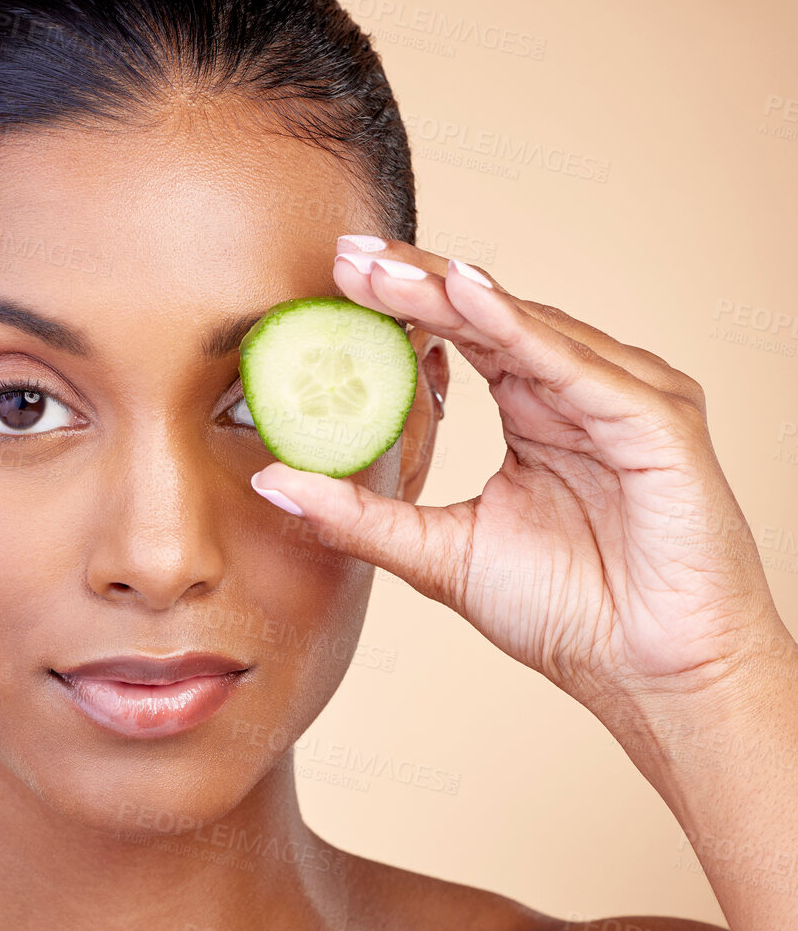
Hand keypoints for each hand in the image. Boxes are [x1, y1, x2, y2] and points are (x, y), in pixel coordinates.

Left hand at [249, 239, 792, 715]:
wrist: (649, 676)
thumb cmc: (567, 613)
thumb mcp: (439, 555)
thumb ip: (360, 518)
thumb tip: (272, 482)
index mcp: (535, 411)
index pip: (463, 338)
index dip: (402, 306)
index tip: (334, 281)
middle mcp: (581, 391)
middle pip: (491, 316)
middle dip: (417, 282)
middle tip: (347, 255)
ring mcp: (624, 398)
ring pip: (530, 328)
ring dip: (455, 295)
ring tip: (387, 270)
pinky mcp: (658, 421)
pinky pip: (578, 367)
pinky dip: (522, 331)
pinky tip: (468, 300)